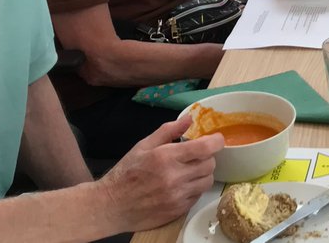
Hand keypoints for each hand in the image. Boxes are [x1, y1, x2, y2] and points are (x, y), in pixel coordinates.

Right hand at [97, 117, 222, 232]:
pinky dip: (194, 188)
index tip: (216, 139)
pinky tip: (182, 185)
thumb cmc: (126, 173)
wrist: (111, 206)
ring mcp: (177, 196)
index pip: (205, 148)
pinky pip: (198, 196)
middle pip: (210, 164)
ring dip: (203, 173)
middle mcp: (175, 177)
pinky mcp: (178, 210)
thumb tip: (189, 118)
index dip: (216, 142)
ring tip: (189, 171)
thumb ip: (168, 131)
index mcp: (166, 157)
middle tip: (196, 156)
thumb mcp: (143, 145)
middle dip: (207, 157)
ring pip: (207, 181)